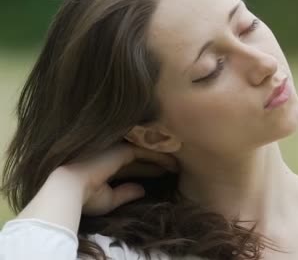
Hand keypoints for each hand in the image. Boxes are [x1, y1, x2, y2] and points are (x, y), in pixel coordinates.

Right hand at [60, 142, 178, 215]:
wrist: (68, 188)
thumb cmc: (84, 197)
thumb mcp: (108, 199)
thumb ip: (125, 193)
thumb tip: (142, 190)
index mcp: (105, 166)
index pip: (131, 165)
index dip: (147, 168)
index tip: (163, 173)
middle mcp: (111, 155)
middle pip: (140, 156)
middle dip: (156, 160)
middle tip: (174, 166)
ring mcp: (116, 150)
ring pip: (144, 151)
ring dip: (161, 157)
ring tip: (177, 164)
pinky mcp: (121, 149)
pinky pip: (145, 151)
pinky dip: (159, 157)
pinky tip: (172, 163)